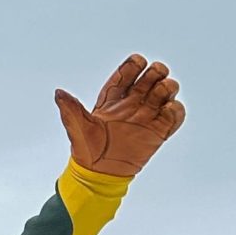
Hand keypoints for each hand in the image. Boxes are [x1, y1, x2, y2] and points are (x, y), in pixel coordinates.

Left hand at [55, 56, 184, 178]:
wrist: (100, 172)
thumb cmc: (86, 149)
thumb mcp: (76, 126)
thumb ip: (70, 108)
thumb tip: (59, 93)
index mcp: (113, 97)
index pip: (127, 73)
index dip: (134, 64)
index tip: (138, 62)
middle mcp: (132, 103)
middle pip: (151, 77)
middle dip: (156, 71)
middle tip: (156, 74)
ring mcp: (147, 116)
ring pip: (165, 91)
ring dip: (168, 87)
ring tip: (162, 92)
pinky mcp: (159, 131)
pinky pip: (175, 115)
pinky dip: (176, 109)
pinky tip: (167, 110)